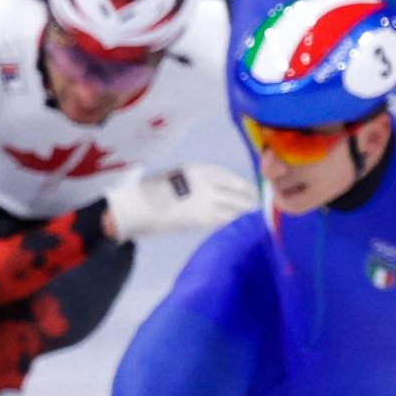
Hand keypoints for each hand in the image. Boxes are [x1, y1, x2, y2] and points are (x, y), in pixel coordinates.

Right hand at [103, 163, 258, 242]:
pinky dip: (236, 222)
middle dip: (249, 198)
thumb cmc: (149, 193)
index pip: (228, 176)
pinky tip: (241, 226)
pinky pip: (226, 219)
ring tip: (253, 217)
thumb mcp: (174, 177)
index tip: (251, 190)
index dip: (243, 184)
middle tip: (257, 206)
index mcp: (197, 169)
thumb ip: (193, 182)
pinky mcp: (204, 217)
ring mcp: (207, 200)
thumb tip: (211, 193)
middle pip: (236, 190)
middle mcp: (207, 181)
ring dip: (246, 212)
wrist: (138, 207)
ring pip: (235, 206)